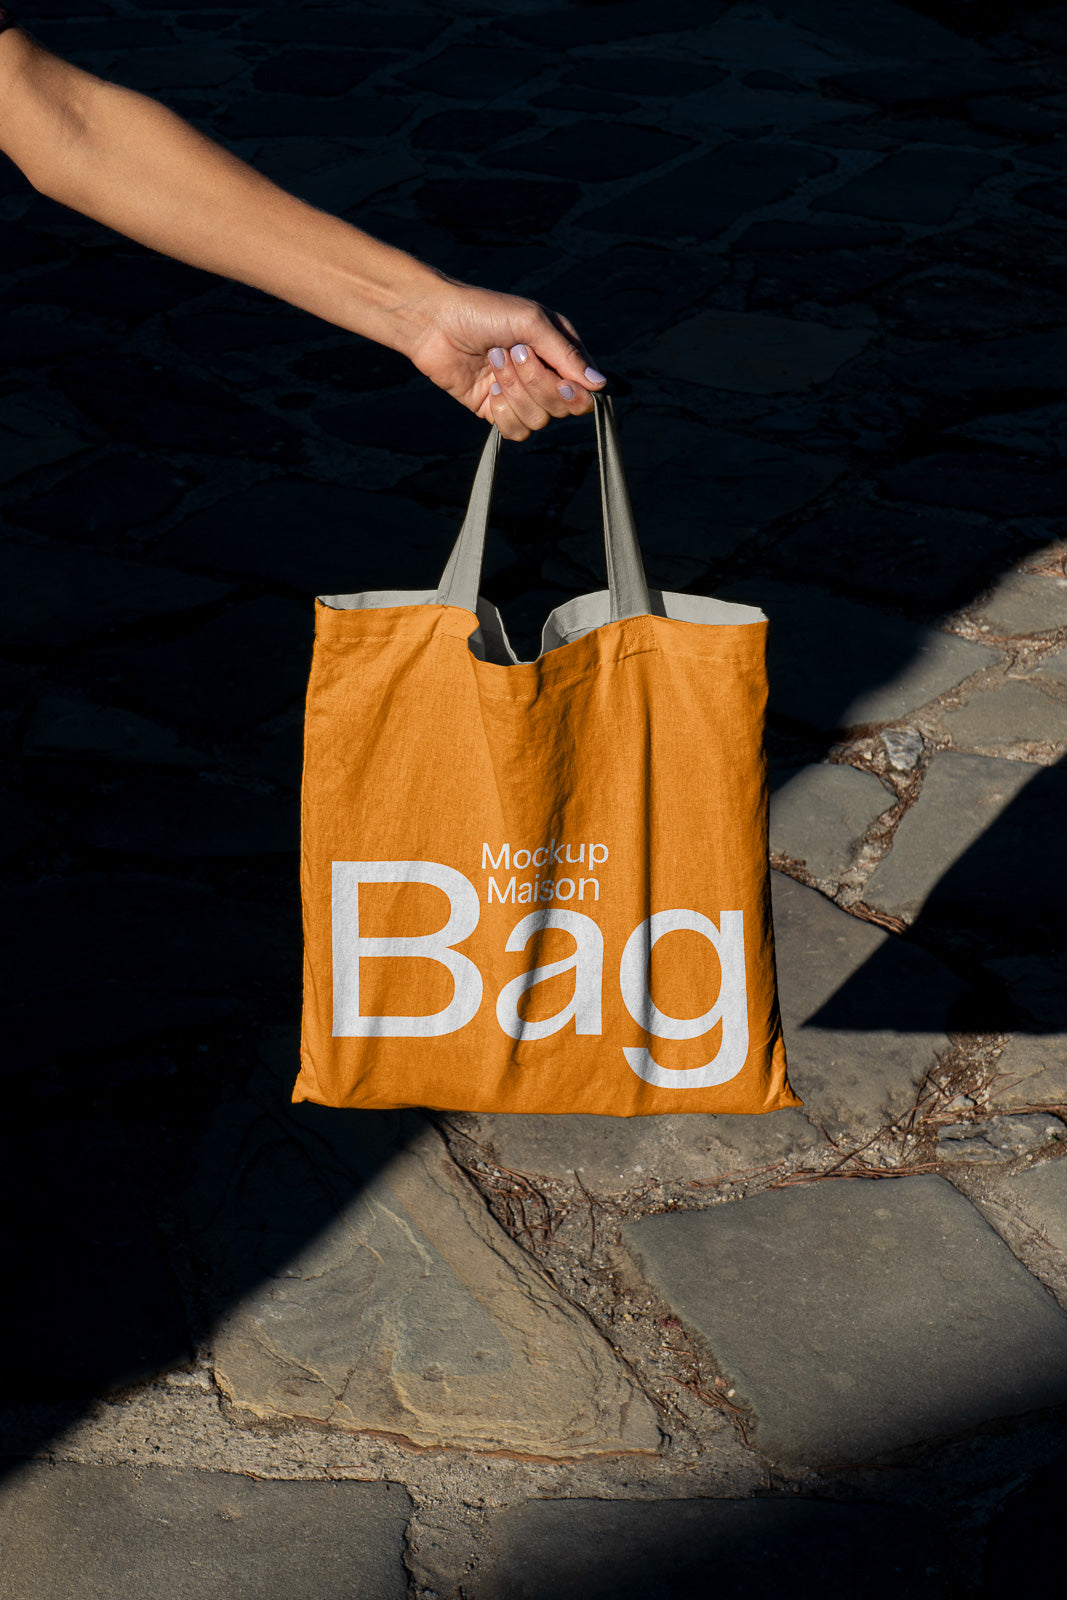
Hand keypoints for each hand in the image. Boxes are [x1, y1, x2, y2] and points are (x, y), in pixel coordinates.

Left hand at [399, 275, 607, 440]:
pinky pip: (515, 431)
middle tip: (514, 353)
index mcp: (560, 352)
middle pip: (562, 408)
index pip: (585, 390)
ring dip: (514, 391)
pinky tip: (488, 387)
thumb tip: (600, 386)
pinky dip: (502, 411)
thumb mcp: (532, 322)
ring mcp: (520, 396)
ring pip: (538, 421)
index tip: (561, 382)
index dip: (575, 393)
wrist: (435, 322)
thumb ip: (566, 354)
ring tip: (494, 361)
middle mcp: (545, 377)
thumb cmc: (484, 312)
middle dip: (536, 383)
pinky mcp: (496, 411)